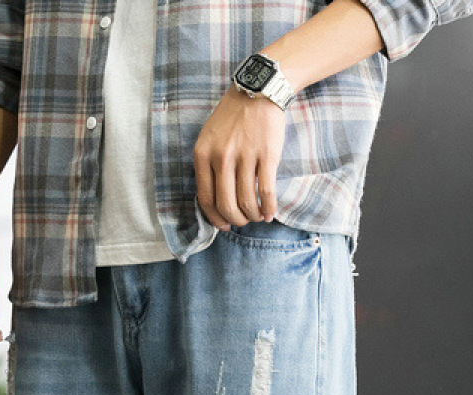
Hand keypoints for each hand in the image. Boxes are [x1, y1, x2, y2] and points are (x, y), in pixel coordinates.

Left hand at [193, 85, 286, 229]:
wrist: (259, 91)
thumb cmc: (233, 117)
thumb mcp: (209, 137)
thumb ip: (208, 166)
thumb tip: (215, 202)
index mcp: (203, 154)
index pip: (205, 199)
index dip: (215, 218)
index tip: (223, 225)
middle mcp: (221, 157)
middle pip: (226, 205)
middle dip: (235, 220)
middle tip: (242, 221)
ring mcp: (244, 156)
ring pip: (246, 201)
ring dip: (252, 216)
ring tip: (257, 216)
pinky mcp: (267, 155)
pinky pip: (266, 191)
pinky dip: (268, 208)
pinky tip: (269, 213)